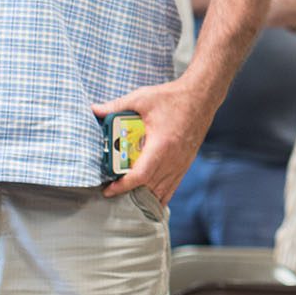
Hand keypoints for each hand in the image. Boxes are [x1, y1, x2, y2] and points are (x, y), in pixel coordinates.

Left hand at [94, 77, 214, 204]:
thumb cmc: (172, 97)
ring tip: (126, 195)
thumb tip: (94, 110)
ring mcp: (180, 164)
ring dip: (143, 195)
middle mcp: (173, 159)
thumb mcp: (141, 99)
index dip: (123, 186)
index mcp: (161, 145)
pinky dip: (159, 195)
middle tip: (111, 191)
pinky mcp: (185, 164)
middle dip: (128, 193)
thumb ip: (116, 106)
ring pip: (160, 191)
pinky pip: (171, 188)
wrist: (201, 97)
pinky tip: (147, 196)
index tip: (108, 190)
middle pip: (148, 187)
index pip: (140, 175)